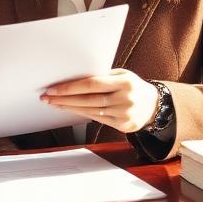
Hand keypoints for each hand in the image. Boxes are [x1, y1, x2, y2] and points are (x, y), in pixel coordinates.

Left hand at [40, 69, 160, 133]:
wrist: (155, 106)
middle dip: (64, 98)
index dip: (70, 87)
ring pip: (90, 111)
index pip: (92, 84)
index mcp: (125, 82)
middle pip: (88, 99)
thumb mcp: (122, 75)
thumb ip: (102, 75)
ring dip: (69, 107)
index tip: (53, 88)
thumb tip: (74, 76)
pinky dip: (81, 114)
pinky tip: (70, 109)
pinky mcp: (123, 126)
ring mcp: (124, 114)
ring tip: (54, 103)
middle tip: (47, 97)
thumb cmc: (133, 86)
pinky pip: (97, 119)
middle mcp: (126, 99)